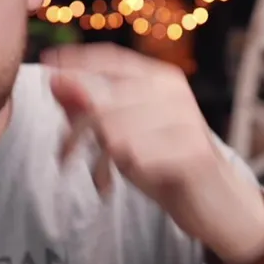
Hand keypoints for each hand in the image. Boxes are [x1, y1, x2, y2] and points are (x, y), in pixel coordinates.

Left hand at [42, 43, 263, 263]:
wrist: (217, 205)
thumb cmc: (164, 164)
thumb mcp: (120, 135)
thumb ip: (88, 108)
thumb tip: (54, 80)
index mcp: (159, 79)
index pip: (112, 58)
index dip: (76, 60)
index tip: (46, 64)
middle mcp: (174, 93)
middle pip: (103, 100)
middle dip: (75, 131)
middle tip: (63, 157)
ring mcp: (186, 120)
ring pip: (116, 131)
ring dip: (97, 160)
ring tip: (99, 177)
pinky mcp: (193, 152)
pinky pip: (137, 157)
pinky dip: (119, 173)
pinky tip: (115, 185)